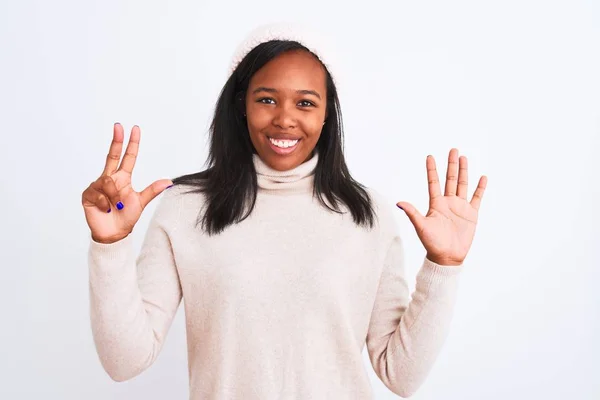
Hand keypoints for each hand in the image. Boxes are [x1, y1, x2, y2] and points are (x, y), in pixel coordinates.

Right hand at [81, 123, 173, 243]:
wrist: (114, 233)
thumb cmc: (126, 217)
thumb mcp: (141, 202)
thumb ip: (152, 190)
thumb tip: (169, 181)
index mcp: (123, 178)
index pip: (128, 157)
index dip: (131, 143)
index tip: (134, 129)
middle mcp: (110, 178)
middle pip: (112, 155)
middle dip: (115, 140)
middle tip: (118, 125)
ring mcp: (97, 186)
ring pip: (108, 182)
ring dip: (114, 196)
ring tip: (115, 206)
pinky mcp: (88, 195)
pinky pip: (99, 194)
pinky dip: (105, 203)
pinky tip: (105, 209)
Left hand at [396, 148, 486, 265]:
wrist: (447, 257)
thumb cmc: (432, 243)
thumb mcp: (421, 226)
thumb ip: (412, 213)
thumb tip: (398, 202)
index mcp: (436, 204)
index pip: (433, 182)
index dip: (432, 169)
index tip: (430, 156)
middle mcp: (448, 202)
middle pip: (450, 179)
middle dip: (451, 164)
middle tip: (453, 150)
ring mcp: (460, 207)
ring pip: (463, 185)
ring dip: (464, 171)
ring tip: (464, 157)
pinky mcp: (471, 215)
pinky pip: (477, 198)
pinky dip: (480, 188)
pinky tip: (482, 177)